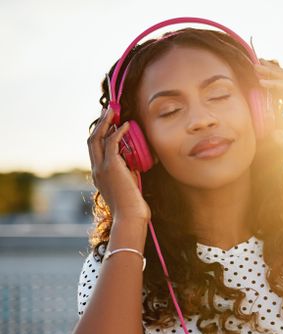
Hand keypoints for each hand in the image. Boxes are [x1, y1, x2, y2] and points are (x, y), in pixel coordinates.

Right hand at [87, 107, 150, 222]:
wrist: (130, 217)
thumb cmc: (132, 208)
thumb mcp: (128, 186)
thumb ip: (128, 173)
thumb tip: (135, 163)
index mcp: (99, 175)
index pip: (95, 150)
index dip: (100, 134)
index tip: (108, 124)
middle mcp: (97, 170)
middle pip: (92, 140)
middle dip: (99, 123)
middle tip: (108, 111)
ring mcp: (102, 168)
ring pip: (97, 138)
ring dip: (105, 122)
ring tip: (113, 111)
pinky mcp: (111, 167)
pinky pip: (111, 143)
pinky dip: (118, 132)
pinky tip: (125, 125)